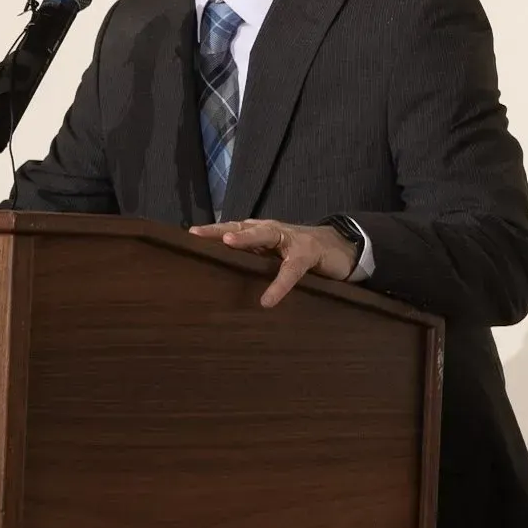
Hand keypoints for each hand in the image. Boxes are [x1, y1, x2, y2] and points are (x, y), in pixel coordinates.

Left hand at [189, 218, 356, 308]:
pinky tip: (268, 300)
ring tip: (229, 244)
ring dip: (247, 238)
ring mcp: (290, 239)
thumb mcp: (272, 256)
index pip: (231, 229)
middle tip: (197, 234)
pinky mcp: (308, 253)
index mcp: (259, 232)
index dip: (210, 232)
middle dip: (219, 230)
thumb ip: (252, 260)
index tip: (187, 236)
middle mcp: (271, 231)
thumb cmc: (299, 253)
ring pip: (265, 235)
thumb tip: (221, 277)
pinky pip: (291, 270)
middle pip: (241, 227)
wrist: (340, 249)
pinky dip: (279, 285)